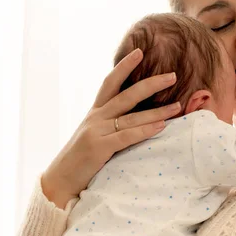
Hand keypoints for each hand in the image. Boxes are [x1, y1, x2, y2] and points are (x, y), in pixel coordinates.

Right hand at [41, 49, 180, 207]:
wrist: (58, 183)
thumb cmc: (80, 160)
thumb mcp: (94, 136)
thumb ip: (110, 124)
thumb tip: (134, 117)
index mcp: (95, 113)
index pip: (109, 83)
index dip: (124, 67)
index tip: (139, 52)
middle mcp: (95, 118)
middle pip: (126, 95)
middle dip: (151, 84)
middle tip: (172, 76)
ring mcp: (96, 131)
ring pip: (132, 116)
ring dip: (158, 111)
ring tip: (178, 106)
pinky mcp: (98, 148)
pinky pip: (126, 136)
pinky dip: (145, 130)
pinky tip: (161, 126)